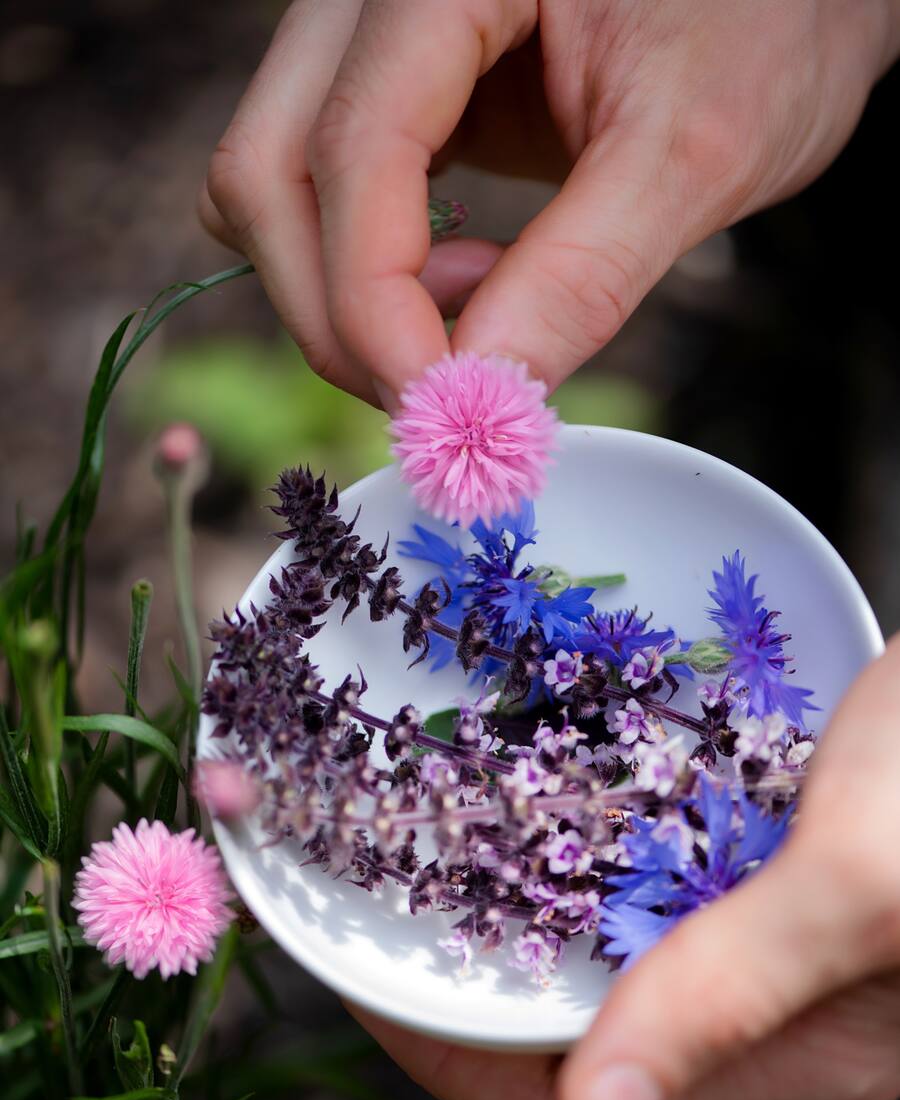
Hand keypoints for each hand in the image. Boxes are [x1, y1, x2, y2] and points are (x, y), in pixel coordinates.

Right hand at [200, 0, 899, 406]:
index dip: (376, 306)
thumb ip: (582, 274)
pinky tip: (466, 282)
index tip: (443, 413)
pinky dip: (363, 268)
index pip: (350, 149)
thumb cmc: (772, 20)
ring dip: (342, 296)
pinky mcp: (389, 82)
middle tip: (444, 398)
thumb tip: (479, 400)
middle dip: (341, 316)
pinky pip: (316, 186)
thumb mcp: (697, 149)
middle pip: (269, 168)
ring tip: (476, 316)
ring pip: (270, 183)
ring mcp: (368, 32)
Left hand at [343, 634, 899, 1099]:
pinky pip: (648, 903)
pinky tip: (542, 808)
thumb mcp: (858, 879)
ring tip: (437, 857)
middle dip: (469, 998)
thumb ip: (730, 993)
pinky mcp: (777, 886)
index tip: (364, 984)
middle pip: (581, 1052)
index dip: (454, 1071)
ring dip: (516, 928)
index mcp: (795, 1064)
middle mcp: (777, 1028)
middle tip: (381, 911)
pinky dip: (579, 869)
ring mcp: (777, 957)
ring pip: (609, 973)